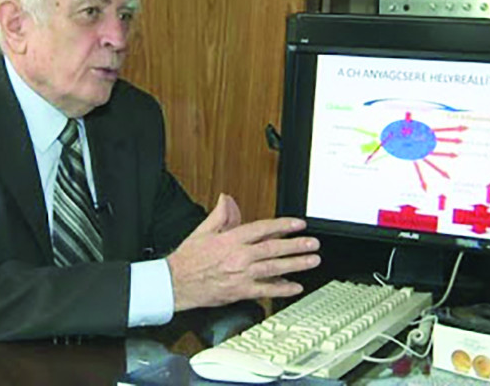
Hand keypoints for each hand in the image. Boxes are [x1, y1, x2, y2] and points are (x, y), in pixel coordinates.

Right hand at [166, 194, 320, 311]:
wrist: (175, 283)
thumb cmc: (188, 258)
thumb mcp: (203, 231)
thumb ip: (219, 214)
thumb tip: (228, 199)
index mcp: (231, 239)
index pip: (263, 229)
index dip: (283, 226)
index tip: (298, 224)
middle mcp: (239, 256)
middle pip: (273, 249)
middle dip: (296, 245)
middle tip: (313, 243)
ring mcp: (241, 275)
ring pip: (274, 268)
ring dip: (296, 264)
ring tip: (312, 261)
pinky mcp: (240, 291)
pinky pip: (265, 290)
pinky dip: (282, 289)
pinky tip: (295, 286)